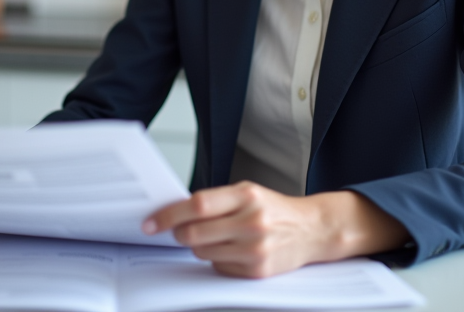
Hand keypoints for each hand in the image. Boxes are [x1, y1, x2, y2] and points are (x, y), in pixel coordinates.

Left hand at [142, 182, 409, 277]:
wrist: (312, 229)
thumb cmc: (274, 209)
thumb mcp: (248, 192)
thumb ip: (216, 201)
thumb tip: (175, 212)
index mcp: (246, 195)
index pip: (196, 206)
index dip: (168, 215)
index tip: (150, 222)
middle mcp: (251, 222)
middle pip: (194, 233)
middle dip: (178, 234)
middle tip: (177, 231)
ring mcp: (255, 249)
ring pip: (203, 253)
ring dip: (198, 247)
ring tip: (214, 238)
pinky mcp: (258, 271)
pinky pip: (219, 269)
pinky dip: (217, 261)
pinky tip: (231, 251)